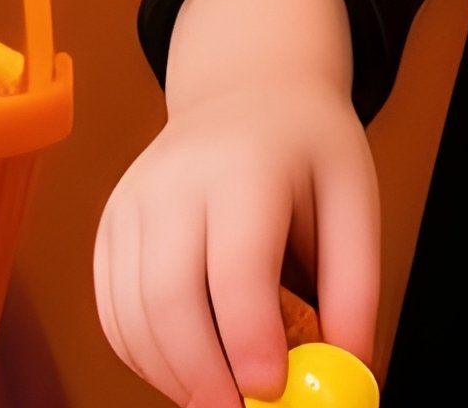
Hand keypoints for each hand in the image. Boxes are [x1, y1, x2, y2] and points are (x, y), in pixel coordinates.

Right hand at [95, 0, 380, 406]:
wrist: (246, 91)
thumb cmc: (305, 147)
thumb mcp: (355, 197)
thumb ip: (356, 287)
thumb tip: (351, 374)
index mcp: (246, 165)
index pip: (236, 263)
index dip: (250, 337)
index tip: (271, 389)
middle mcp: (175, 177)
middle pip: (168, 294)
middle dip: (201, 375)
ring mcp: (133, 199)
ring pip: (131, 312)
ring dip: (171, 374)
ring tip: (221, 395)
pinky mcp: (111, 223)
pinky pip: (112, 309)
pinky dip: (142, 355)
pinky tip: (186, 366)